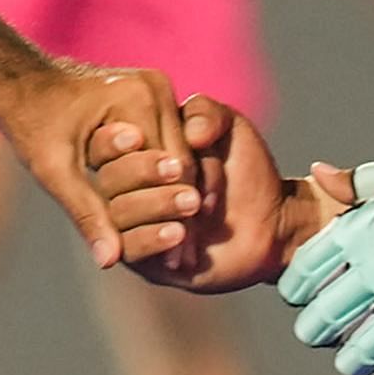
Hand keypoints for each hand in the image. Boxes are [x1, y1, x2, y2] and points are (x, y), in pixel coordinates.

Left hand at [0, 61, 195, 265]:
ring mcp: (157, 88)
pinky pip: (167, 143)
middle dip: (180, 214)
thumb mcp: (55, 171)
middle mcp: (156, 87)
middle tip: (183, 264)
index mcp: (137, 99)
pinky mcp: (151, 96)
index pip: (172, 169)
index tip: (175, 263)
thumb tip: (110, 259)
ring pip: (179, 155)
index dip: (172, 219)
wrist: (19, 80)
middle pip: (183, 162)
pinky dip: (163, 179)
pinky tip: (163, 217)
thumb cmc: (30, 123)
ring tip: (177, 249)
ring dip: (175, 198)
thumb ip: (87, 213)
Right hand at [94, 97, 340, 293]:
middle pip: (106, 181)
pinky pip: (130, 252)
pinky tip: (179, 233)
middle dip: (140, 173)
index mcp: (134, 153)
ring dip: (154, 206)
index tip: (138, 137)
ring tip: (193, 204)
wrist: (272, 220)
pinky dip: (153, 239)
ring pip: (117, 216)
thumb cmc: (245, 170)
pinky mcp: (145, 261)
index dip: (114, 142)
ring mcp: (132, 228)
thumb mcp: (230, 128)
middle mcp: (125, 191)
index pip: (102, 145)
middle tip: (178, 171)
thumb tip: (185, 131)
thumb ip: (205, 113)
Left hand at [279, 151, 373, 374]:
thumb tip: (320, 173)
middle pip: (322, 320)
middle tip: (317, 334)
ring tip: (353, 358)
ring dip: (350, 360)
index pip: (304, 275)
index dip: (296, 291)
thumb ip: (359, 182)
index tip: (301, 297)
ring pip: (357, 355)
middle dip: (313, 331)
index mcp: (363, 235)